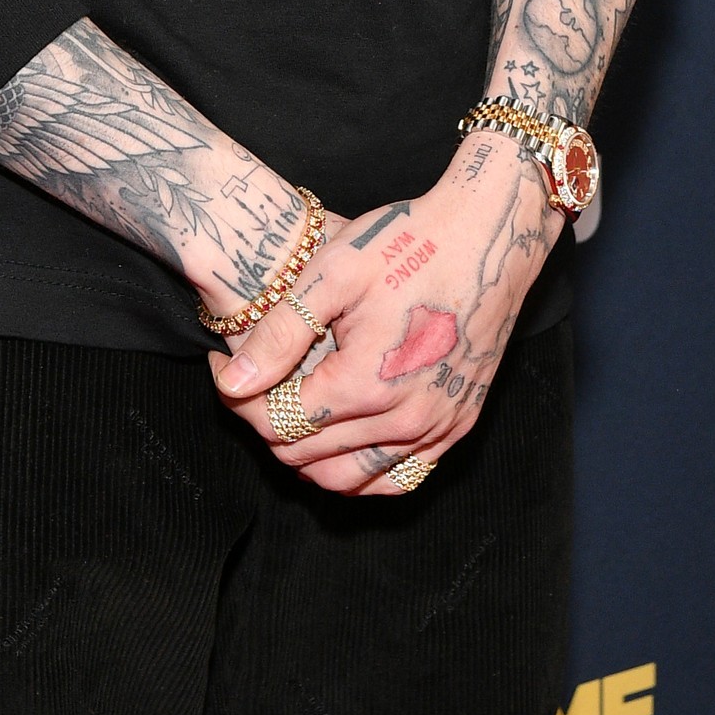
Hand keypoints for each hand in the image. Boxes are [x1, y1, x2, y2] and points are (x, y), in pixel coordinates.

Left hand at [209, 136, 559, 495]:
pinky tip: (342, 438)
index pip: (278, 423)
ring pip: (349, 480)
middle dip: (266, 423)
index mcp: (366, 384)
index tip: (225, 362)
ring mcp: (437, 430)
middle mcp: (404, 421)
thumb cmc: (410, 241)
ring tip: (293, 406)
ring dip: (308, 454)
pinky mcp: (459, 427)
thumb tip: (231, 383)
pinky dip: (360, 471)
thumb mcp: (334, 273)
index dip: (239, 397)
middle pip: (306, 456)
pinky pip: (398, 478)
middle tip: (255, 381)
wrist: (490, 234)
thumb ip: (279, 335)